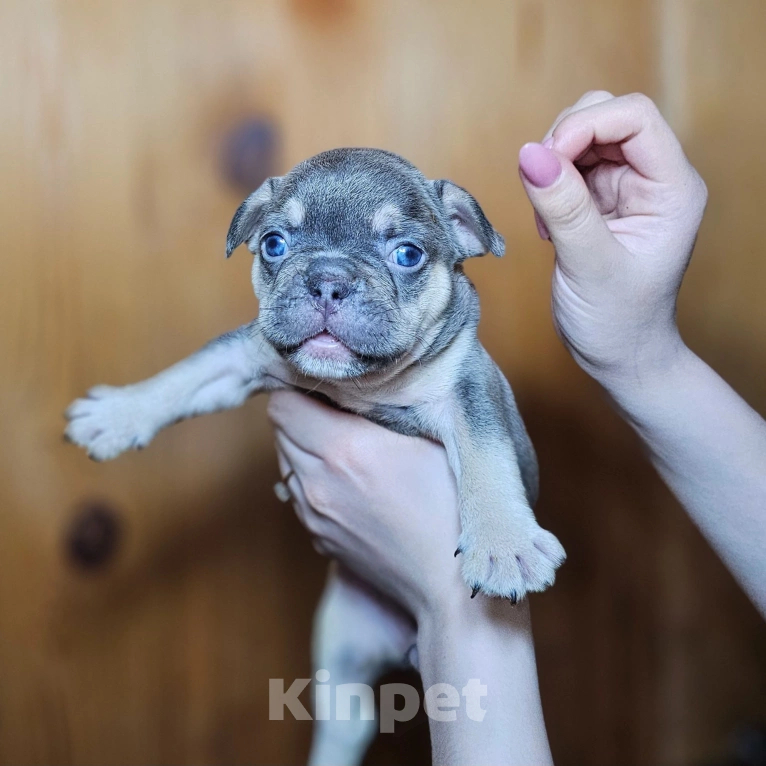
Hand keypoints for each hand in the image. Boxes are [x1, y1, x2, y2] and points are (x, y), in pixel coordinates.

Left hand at [268, 390, 463, 621]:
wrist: (452, 582)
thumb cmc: (453, 505)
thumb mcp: (430, 438)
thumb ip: (386, 406)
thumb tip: (358, 383)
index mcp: (343, 449)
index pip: (281, 403)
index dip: (300, 387)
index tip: (326, 386)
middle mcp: (317, 481)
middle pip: (279, 429)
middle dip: (303, 413)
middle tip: (339, 411)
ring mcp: (313, 514)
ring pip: (286, 461)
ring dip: (305, 447)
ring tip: (346, 448)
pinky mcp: (318, 537)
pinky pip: (298, 493)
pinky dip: (313, 479)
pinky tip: (350, 482)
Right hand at [518, 91, 707, 384]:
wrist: (618, 354)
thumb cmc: (618, 321)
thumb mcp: (589, 265)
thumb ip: (563, 207)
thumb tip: (529, 153)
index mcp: (672, 188)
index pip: (634, 118)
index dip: (586, 125)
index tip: (547, 160)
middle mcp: (653, 179)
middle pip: (607, 116)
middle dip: (564, 140)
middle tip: (544, 187)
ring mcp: (626, 188)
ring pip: (583, 137)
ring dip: (553, 164)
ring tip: (547, 215)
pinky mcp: (600, 201)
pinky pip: (567, 167)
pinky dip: (548, 185)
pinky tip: (549, 225)